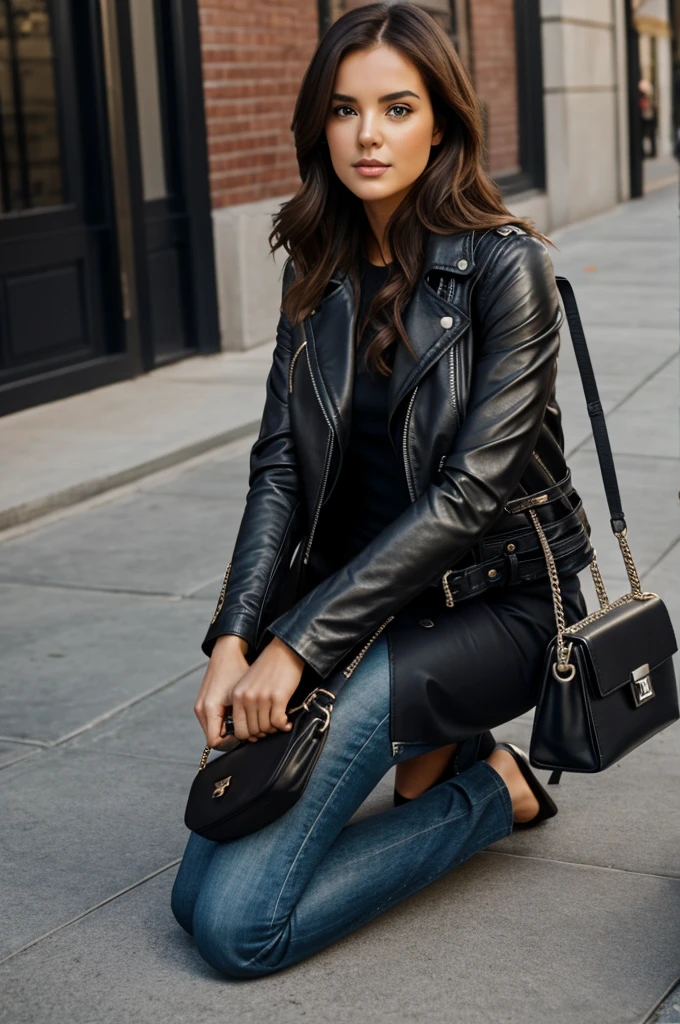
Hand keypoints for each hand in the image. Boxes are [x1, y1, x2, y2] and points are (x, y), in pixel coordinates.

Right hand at [194, 634, 249, 748]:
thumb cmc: (236, 669)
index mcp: (209, 709)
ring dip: (228, 730)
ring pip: (214, 730)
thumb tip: (251, 735)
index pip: (215, 742)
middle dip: (231, 737)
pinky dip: (224, 722)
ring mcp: (200, 707)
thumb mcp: (242, 695)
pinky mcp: (203, 703)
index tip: (247, 734)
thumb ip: (243, 716)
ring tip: (244, 720)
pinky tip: (237, 713)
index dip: (232, 742)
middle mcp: (201, 710)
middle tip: (248, 729)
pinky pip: (213, 721)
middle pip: (214, 738)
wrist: (226, 652)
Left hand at [230, 636, 304, 742]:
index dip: (249, 736)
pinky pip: (278, 722)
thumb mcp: (248, 684)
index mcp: (237, 696)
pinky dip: (284, 725)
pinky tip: (287, 722)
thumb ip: (244, 704)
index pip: (238, 729)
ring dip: (275, 728)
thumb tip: (250, 730)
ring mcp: (262, 698)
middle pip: (253, 731)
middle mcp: (247, 698)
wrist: (284, 651)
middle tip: (272, 727)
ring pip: (266, 728)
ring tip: (280, 722)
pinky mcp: (278, 697)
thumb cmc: (268, 668)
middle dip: (264, 733)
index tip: (258, 733)